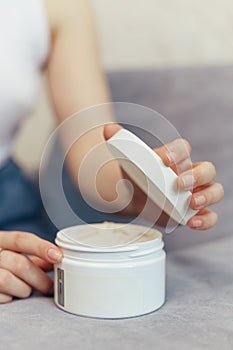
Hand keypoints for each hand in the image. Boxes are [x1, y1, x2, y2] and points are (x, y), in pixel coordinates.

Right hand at [0, 231, 62, 303]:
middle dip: (39, 278)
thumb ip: (33, 255)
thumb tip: (56, 259)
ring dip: (24, 289)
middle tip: (50, 286)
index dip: (41, 247)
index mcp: (0, 240)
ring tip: (26, 290)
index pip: (22, 239)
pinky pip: (1, 297)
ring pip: (9, 281)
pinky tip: (11, 294)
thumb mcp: (12, 252)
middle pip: (20, 264)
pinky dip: (10, 298)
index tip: (58, 256)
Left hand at [104, 123, 223, 229]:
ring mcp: (197, 193)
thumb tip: (108, 128)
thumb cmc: (138, 177)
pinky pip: (210, 215)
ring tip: (191, 203)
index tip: (164, 159)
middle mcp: (191, 173)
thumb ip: (120, 143)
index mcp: (176, 158)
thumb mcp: (128, 161)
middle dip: (196, 175)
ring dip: (207, 196)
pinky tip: (192, 222)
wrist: (137, 199)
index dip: (177, 152)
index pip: (183, 149)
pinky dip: (205, 219)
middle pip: (207, 168)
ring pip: (215, 190)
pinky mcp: (197, 212)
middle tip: (179, 184)